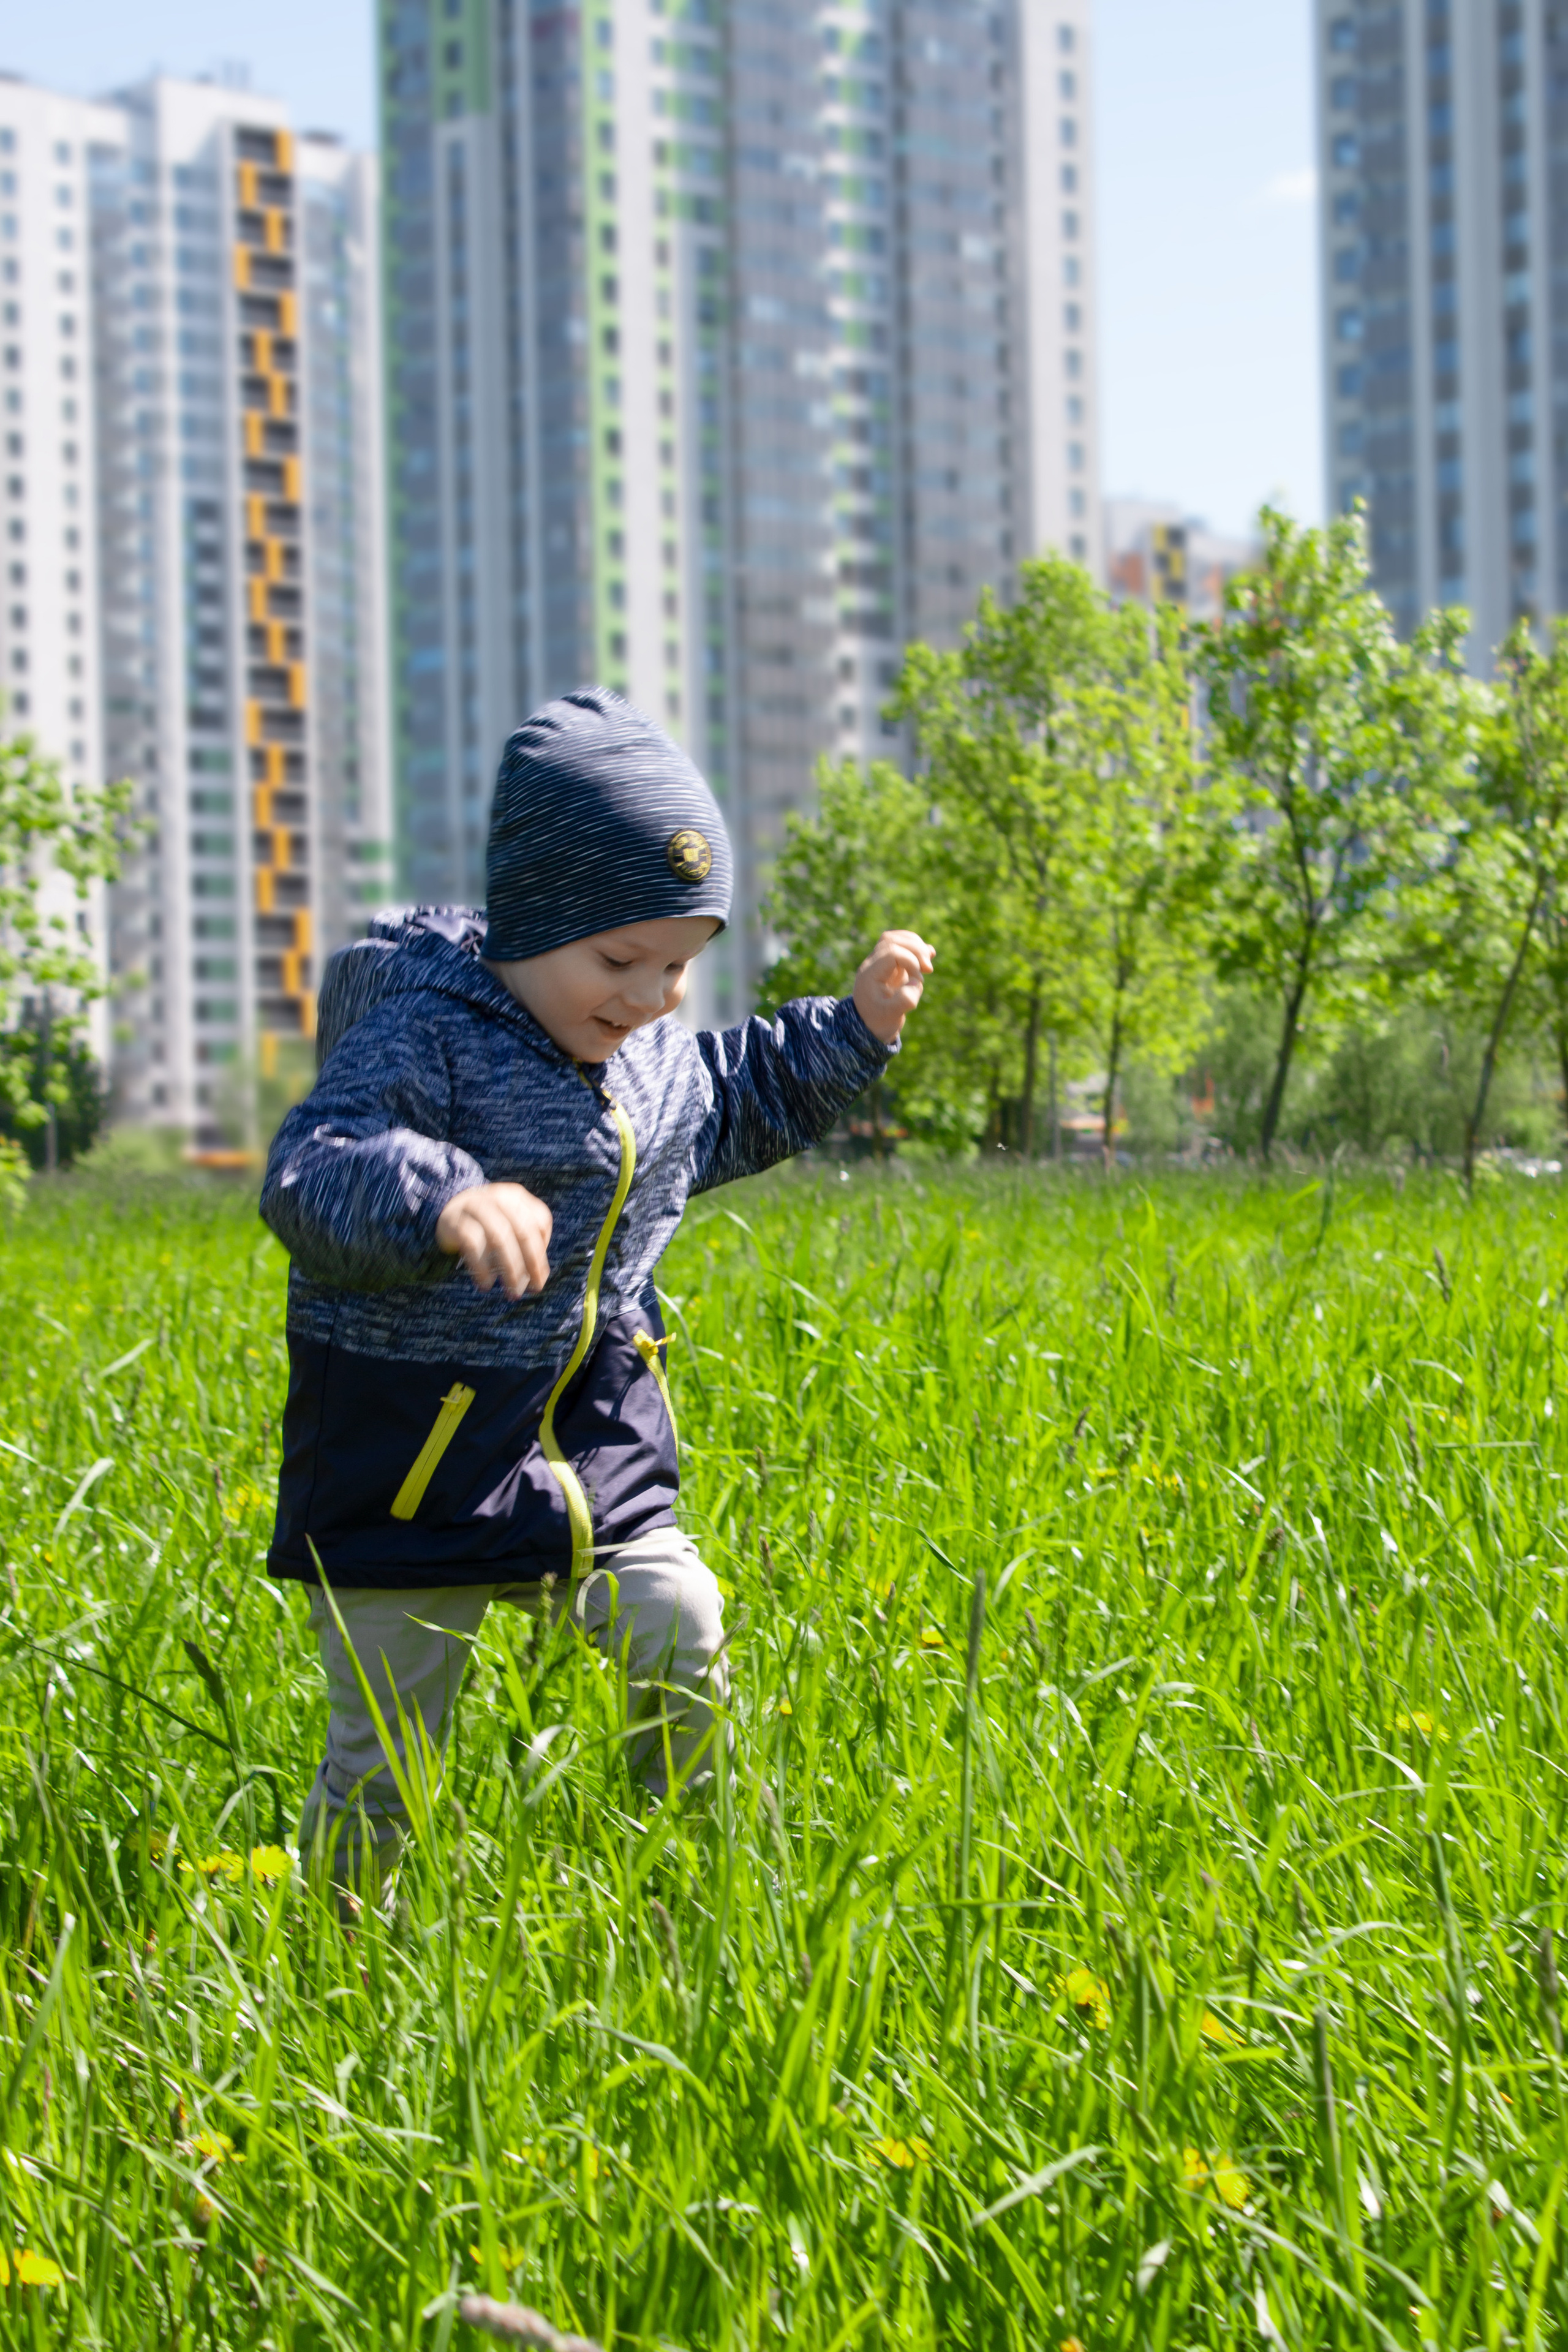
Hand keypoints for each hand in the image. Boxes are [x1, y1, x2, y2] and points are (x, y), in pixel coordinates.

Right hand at [435, 1182, 552, 1298]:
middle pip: (523, 1231)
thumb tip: (538, 1279)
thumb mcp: (507, 1226)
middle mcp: (497, 1198)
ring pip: (500, 1238)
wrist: (445, 1214)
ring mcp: (474, 1206)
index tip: (540, 1274)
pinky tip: (485, 1284)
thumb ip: (524, 1244)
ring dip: (510, 1268)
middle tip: (534, 1290)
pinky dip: (482, 1268)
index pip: (540, 1221)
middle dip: (532, 1263)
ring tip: (512, 1292)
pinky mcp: (454, 1221)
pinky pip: (473, 1245)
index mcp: (515, 1197)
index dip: (543, 1250)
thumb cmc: (484, 1227)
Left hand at [852, 930, 934, 1044]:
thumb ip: (904, 1001)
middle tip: (928, 969)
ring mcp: (880, 964)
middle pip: (892, 940)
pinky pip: (900, 947)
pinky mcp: (889, 966)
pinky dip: (915, 947)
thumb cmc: (878, 1022)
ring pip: (895, 939)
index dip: (910, 961)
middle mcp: (872, 965)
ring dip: (915, 945)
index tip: (919, 979)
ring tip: (928, 961)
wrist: (869, 1027)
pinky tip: (929, 953)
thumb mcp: (890, 1017)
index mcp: (870, 974)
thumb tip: (917, 982)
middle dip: (915, 949)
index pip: (891, 951)